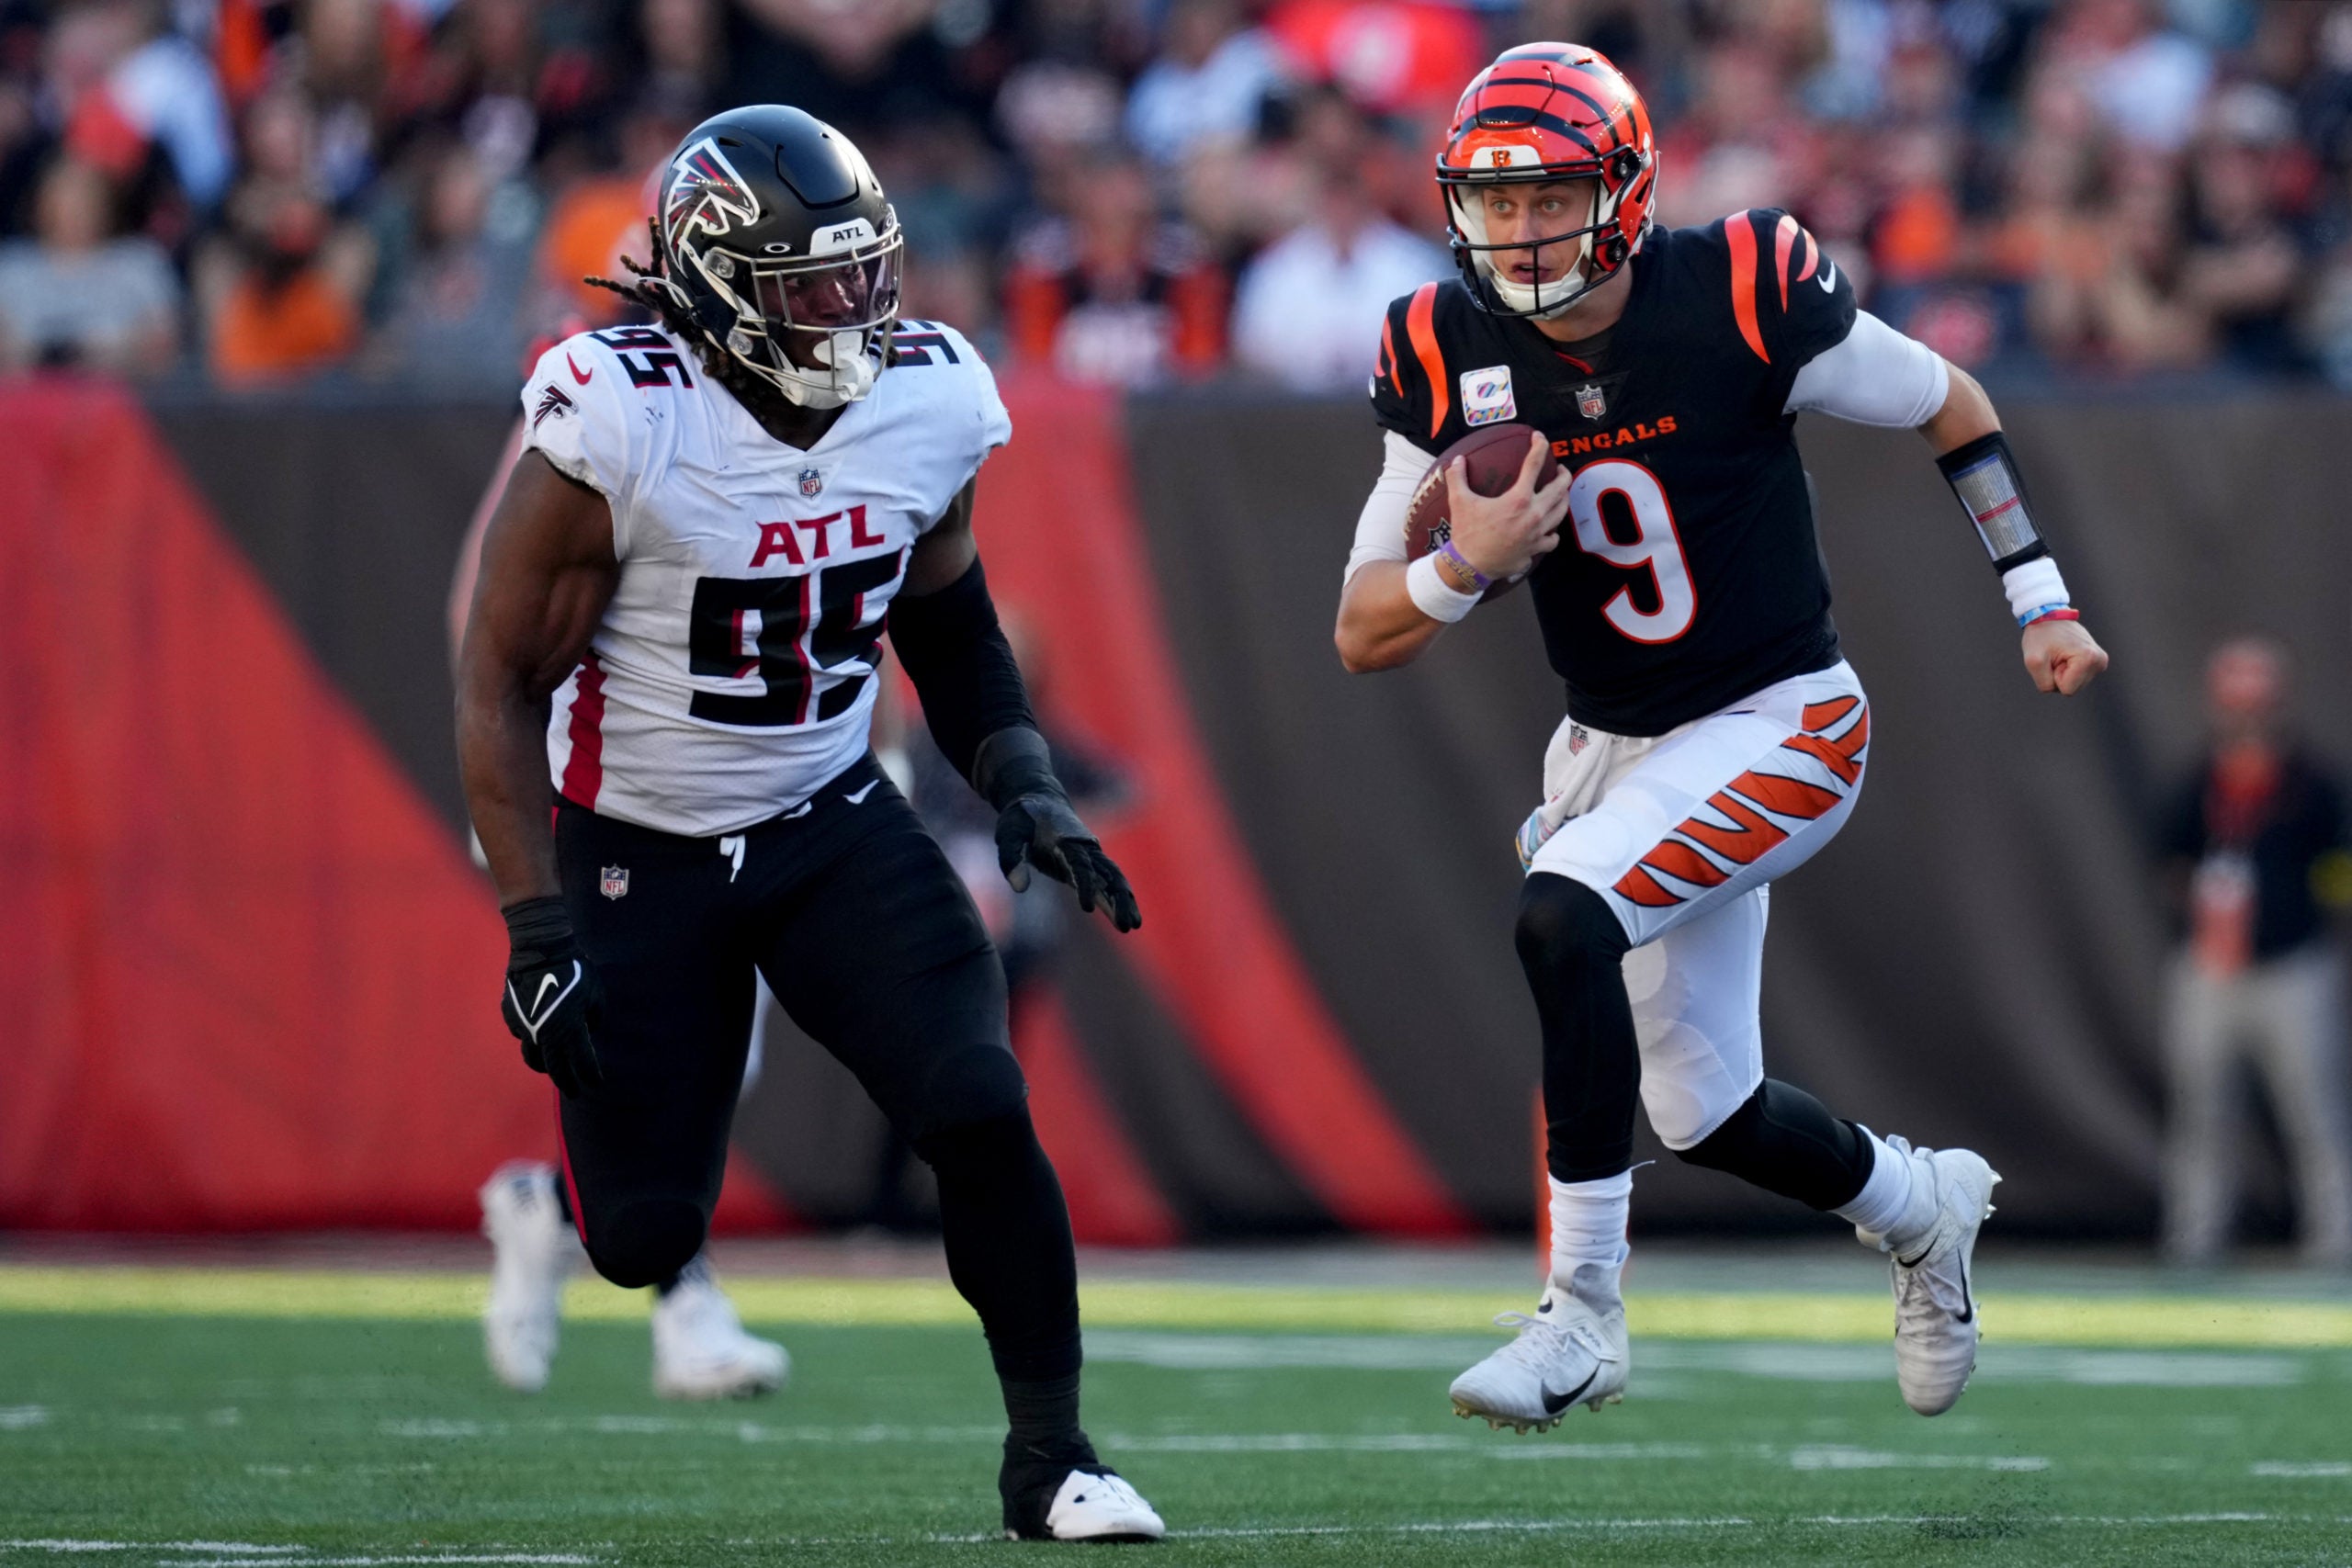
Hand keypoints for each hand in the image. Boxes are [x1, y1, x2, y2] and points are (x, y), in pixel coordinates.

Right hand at [499, 896, 604, 1098]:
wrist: (540, 951)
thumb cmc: (575, 970)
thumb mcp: (596, 994)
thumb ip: (593, 1018)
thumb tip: (588, 1032)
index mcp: (569, 1030)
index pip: (581, 1064)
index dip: (590, 1077)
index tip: (596, 1085)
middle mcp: (544, 1035)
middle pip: (554, 1069)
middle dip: (565, 1083)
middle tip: (572, 1091)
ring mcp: (525, 1028)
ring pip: (532, 1057)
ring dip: (544, 1066)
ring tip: (552, 1069)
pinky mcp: (511, 1018)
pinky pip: (522, 1036)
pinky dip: (531, 1040)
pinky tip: (537, 1035)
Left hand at [995, 791, 1141, 931]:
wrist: (1038, 800)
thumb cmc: (1021, 819)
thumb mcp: (1009, 835)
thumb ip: (1013, 859)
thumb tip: (1020, 889)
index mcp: (1067, 841)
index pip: (1081, 866)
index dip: (1086, 886)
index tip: (1088, 909)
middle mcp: (1085, 848)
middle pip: (1109, 873)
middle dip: (1120, 899)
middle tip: (1129, 925)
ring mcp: (1090, 855)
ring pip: (1114, 878)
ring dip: (1125, 900)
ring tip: (1135, 926)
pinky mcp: (1087, 864)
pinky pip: (1107, 882)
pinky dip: (1116, 898)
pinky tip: (1124, 919)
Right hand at [1443, 437, 1570, 582]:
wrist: (1470, 567)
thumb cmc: (1466, 533)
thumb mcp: (1459, 502)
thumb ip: (1458, 478)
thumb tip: (1456, 460)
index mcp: (1518, 499)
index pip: (1534, 465)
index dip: (1539, 447)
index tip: (1539, 437)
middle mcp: (1533, 514)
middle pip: (1560, 488)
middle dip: (1563, 475)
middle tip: (1560, 470)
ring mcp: (1537, 534)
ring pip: (1561, 512)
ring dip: (1563, 499)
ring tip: (1561, 494)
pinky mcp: (1535, 549)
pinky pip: (1552, 539)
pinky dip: (1553, 532)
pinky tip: (1549, 529)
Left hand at [2023, 617, 2108, 694]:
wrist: (2048, 616)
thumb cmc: (2040, 635)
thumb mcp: (2033, 661)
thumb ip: (2044, 683)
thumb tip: (2060, 690)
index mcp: (2089, 659)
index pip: (2067, 690)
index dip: (2054, 677)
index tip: (2053, 658)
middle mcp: (2100, 661)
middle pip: (2073, 689)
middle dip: (2059, 676)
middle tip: (2055, 656)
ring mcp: (2100, 661)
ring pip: (2075, 684)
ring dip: (2063, 672)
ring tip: (2060, 654)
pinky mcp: (2097, 661)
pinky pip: (2077, 678)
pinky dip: (2067, 669)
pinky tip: (2066, 654)